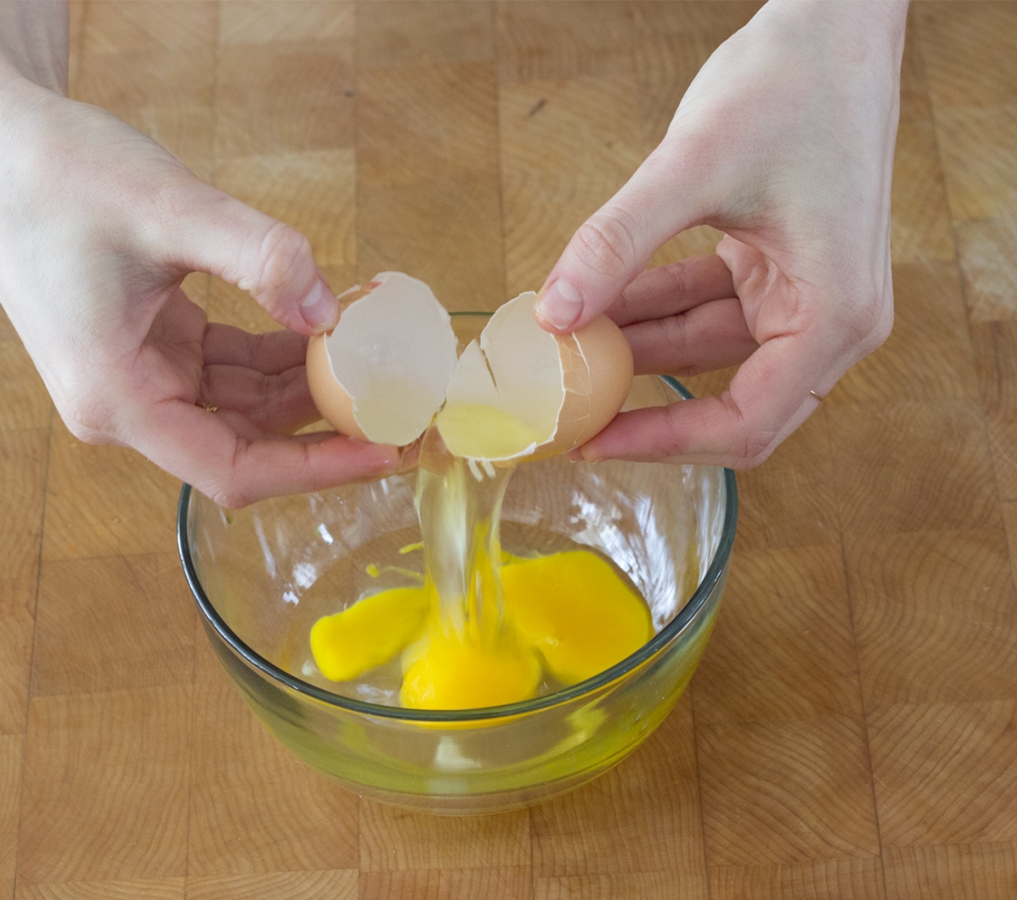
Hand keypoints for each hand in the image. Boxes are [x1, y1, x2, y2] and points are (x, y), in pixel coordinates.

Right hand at [0, 3, 399, 506]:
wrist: (0, 141)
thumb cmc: (59, 174)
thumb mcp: (169, 208)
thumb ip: (259, 257)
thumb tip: (332, 312)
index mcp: (117, 399)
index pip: (233, 468)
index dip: (314, 469)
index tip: (382, 450)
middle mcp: (127, 405)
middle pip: (245, 444)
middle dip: (323, 429)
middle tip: (400, 410)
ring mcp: (140, 378)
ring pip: (244, 406)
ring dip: (308, 387)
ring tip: (378, 363)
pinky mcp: (154, 349)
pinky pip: (232, 369)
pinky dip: (281, 353)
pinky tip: (328, 331)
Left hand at [534, 0, 907, 468]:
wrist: (830, 25)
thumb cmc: (794, 85)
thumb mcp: (693, 167)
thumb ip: (617, 244)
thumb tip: (554, 313)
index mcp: (835, 316)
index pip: (749, 421)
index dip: (665, 442)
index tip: (595, 443)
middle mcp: (828, 319)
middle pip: (733, 406)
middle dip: (651, 411)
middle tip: (575, 419)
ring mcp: (801, 294)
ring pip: (706, 353)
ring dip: (639, 353)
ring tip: (568, 359)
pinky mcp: (772, 268)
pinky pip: (702, 309)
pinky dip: (650, 310)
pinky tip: (593, 310)